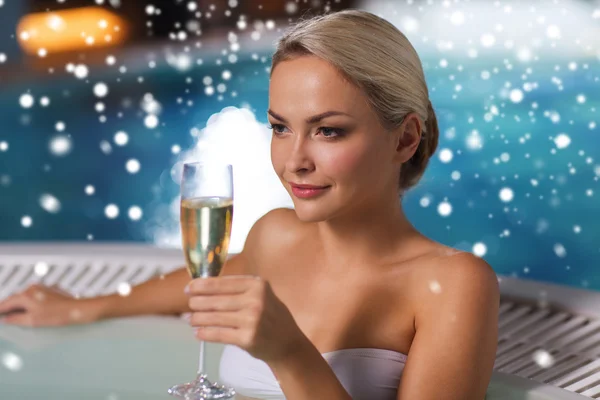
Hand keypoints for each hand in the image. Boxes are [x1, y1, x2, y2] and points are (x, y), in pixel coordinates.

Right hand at [0, 284, 99, 326]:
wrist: (77, 309)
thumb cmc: (57, 315)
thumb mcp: (32, 321)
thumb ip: (16, 319)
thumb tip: (6, 319)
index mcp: (26, 295)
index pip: (6, 303)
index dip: (0, 309)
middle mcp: (32, 288)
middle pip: (15, 298)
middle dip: (9, 307)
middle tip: (4, 315)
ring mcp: (42, 287)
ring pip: (26, 296)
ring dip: (20, 304)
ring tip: (17, 314)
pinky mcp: (50, 289)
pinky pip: (36, 295)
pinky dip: (31, 302)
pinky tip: (32, 310)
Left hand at [186, 275, 306, 362]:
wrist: (288, 343)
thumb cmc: (270, 316)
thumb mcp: (261, 295)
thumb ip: (238, 289)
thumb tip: (204, 287)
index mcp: (257, 284)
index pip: (222, 283)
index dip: (202, 285)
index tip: (189, 288)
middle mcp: (255, 300)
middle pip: (216, 300)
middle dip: (197, 302)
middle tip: (189, 304)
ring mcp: (252, 320)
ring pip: (214, 317)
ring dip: (197, 318)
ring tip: (190, 319)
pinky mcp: (247, 338)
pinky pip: (219, 334)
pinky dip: (205, 333)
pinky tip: (198, 332)